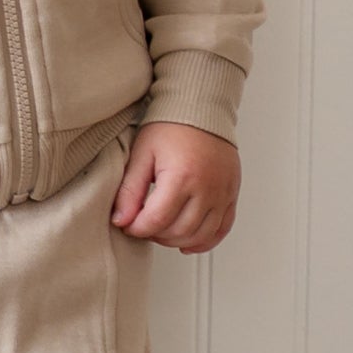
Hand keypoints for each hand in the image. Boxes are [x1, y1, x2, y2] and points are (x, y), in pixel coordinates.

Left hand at [113, 121, 239, 252]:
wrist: (201, 110)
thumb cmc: (169, 128)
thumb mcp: (141, 155)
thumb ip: (130, 190)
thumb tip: (120, 220)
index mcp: (182, 177)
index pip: (157, 220)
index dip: (138, 229)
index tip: (127, 225)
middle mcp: (208, 188)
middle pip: (180, 231)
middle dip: (155, 235)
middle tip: (141, 226)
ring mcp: (223, 193)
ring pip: (201, 235)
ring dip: (177, 240)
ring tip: (160, 231)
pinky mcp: (232, 194)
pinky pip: (223, 228)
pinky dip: (205, 240)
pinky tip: (187, 242)